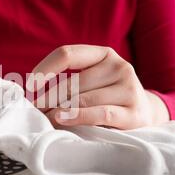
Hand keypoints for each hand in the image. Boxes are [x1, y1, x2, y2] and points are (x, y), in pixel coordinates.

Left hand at [26, 45, 169, 128]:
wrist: (145, 114)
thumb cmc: (107, 97)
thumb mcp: (92, 81)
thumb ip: (69, 82)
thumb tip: (34, 98)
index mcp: (104, 54)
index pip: (67, 54)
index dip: (44, 68)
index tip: (29, 85)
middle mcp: (119, 66)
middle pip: (71, 82)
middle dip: (48, 99)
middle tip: (34, 112)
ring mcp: (129, 88)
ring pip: (82, 98)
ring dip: (58, 111)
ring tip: (46, 120)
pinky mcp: (133, 112)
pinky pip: (99, 113)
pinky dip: (77, 116)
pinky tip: (62, 118)